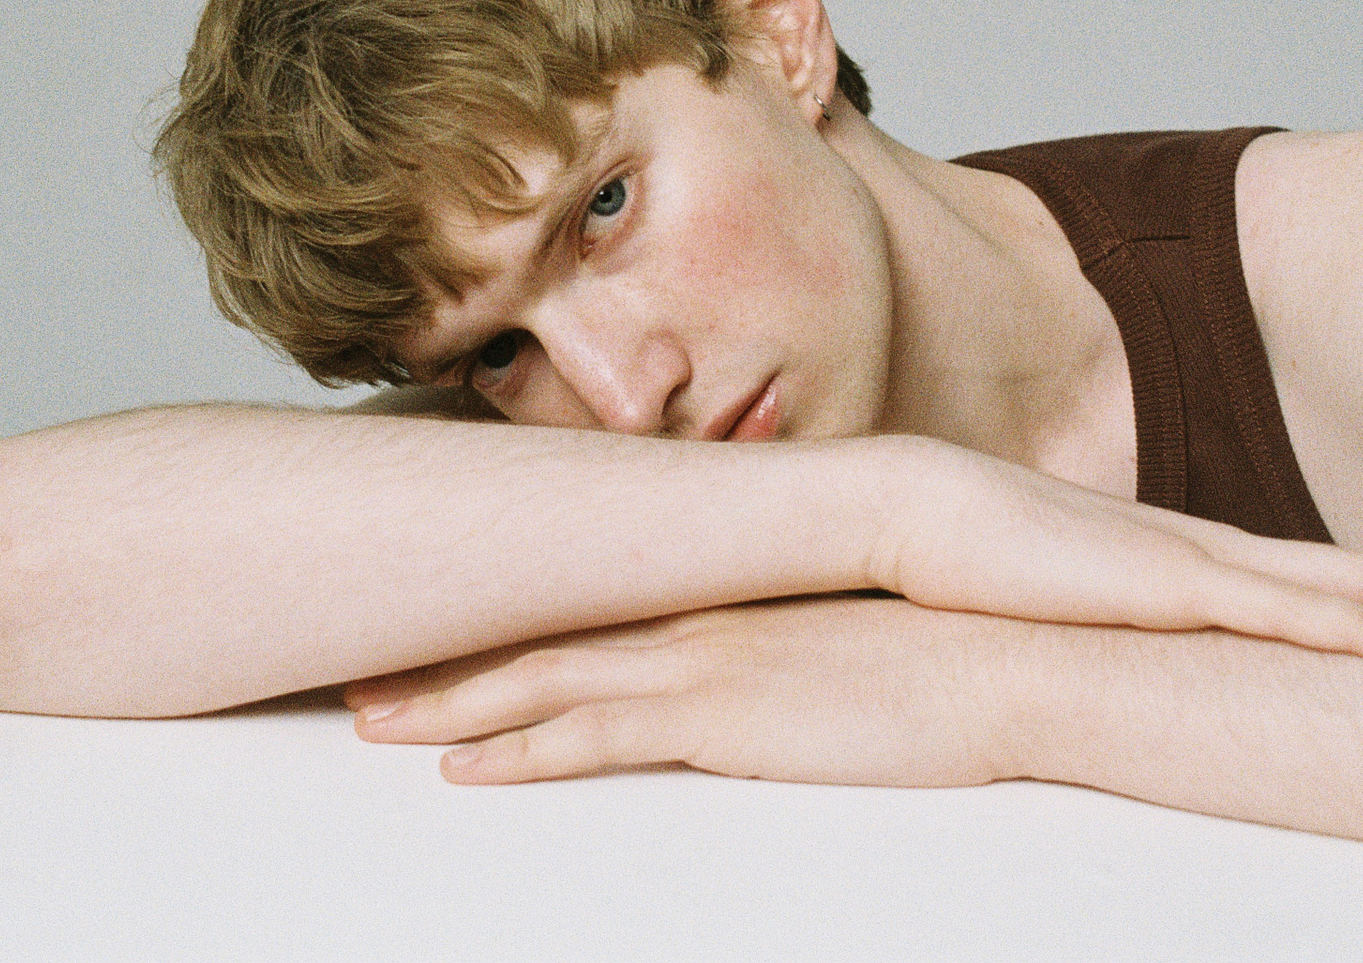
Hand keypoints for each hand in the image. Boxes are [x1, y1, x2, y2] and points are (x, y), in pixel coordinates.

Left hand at [349, 596, 1033, 786]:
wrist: (1001, 655)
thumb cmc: (939, 650)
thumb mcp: (841, 630)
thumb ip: (779, 634)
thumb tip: (749, 654)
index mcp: (720, 591)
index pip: (586, 599)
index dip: (501, 616)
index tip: (437, 626)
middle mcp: (694, 613)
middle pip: (539, 633)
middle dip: (443, 659)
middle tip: (361, 676)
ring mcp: (703, 661)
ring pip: (543, 679)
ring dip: (452, 705)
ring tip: (373, 720)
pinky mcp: (722, 716)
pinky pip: (596, 737)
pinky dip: (520, 753)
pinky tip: (466, 770)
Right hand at [872, 444, 1362, 659]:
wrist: (917, 509)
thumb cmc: (979, 554)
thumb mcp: (1066, 594)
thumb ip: (1111, 613)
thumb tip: (1129, 643)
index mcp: (1192, 555)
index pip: (1321, 577)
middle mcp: (1214, 551)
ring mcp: (1196, 563)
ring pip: (1348, 591)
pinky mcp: (1166, 586)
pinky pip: (1284, 614)